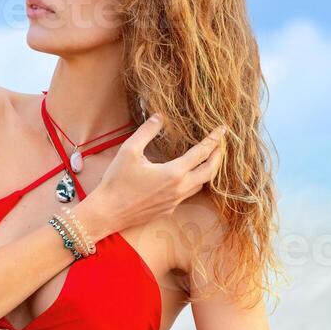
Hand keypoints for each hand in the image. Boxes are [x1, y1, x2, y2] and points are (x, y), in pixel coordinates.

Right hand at [93, 115, 225, 232]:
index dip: (214, 139)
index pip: (201, 153)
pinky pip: (188, 194)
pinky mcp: (168, 210)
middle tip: (221, 144)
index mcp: (174, 173)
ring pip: (201, 185)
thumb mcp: (129, 150)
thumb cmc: (117, 182)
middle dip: (218, 156)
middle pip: (210, 172)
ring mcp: (175, 201)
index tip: (222, 129)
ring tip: (208, 159)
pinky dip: (194, 182)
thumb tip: (159, 116)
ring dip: (208, 171)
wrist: (108, 213)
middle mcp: (179, 189)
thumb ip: (147, 131)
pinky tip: (187, 176)